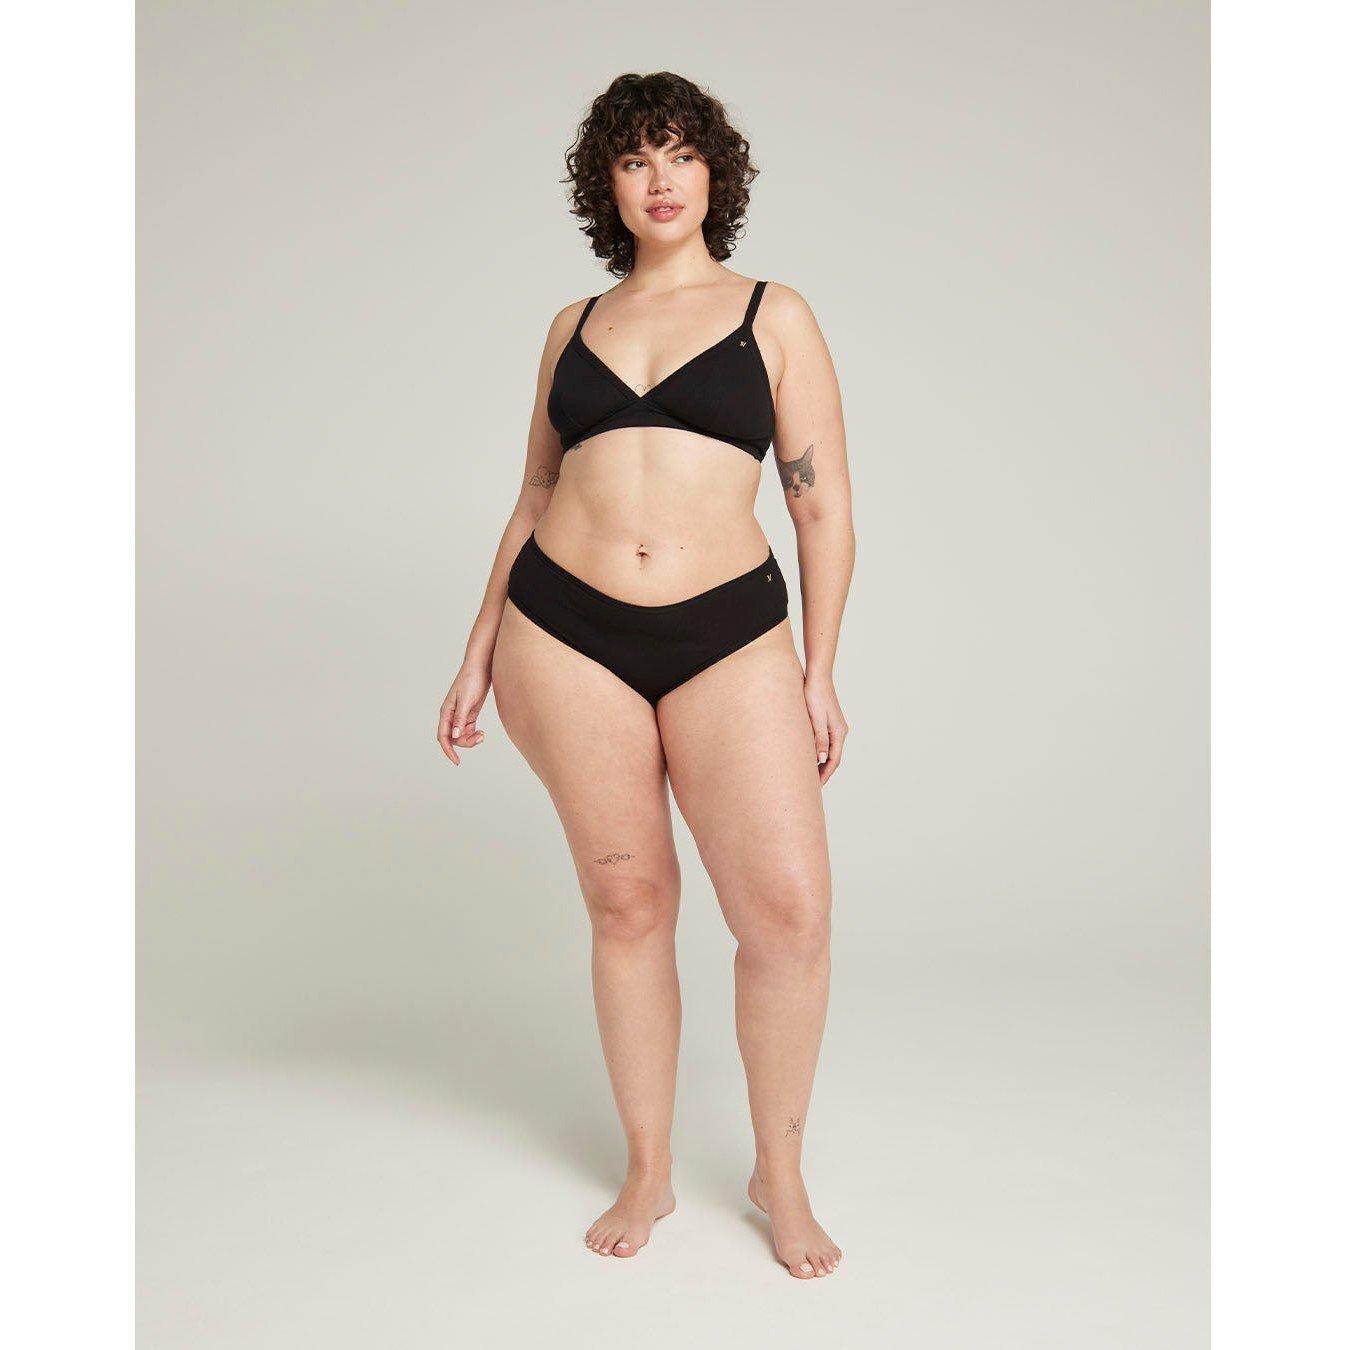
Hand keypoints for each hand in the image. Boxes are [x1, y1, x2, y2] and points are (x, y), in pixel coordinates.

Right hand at [438, 662, 490, 764]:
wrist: (481, 667)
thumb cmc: (471, 680)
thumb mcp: (467, 700)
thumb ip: (461, 718)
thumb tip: (455, 736)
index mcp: (446, 712)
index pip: (443, 736)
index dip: (448, 750)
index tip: (457, 761)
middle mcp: (451, 715)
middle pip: (453, 738)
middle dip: (465, 743)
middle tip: (480, 738)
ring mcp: (460, 715)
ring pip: (461, 736)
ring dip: (471, 739)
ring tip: (482, 735)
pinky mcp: (470, 713)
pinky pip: (469, 730)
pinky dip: (474, 734)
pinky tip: (482, 733)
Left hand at [803, 671, 848, 785]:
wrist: (817, 676)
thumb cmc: (815, 695)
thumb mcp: (816, 719)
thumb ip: (819, 739)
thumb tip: (821, 760)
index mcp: (839, 732)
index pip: (833, 760)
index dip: (825, 774)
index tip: (815, 787)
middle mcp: (840, 731)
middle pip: (833, 757)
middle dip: (823, 772)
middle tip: (810, 786)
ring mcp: (835, 726)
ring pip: (829, 750)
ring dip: (820, 763)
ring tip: (808, 774)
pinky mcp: (828, 721)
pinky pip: (825, 742)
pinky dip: (818, 752)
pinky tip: (808, 755)